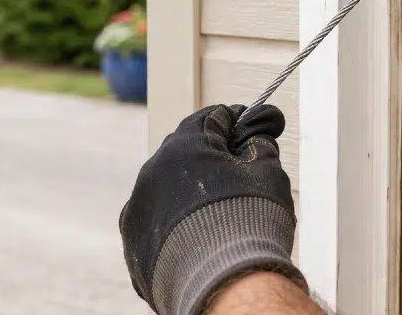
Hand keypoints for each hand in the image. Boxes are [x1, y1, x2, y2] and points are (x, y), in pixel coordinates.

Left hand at [120, 104, 305, 314]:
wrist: (224, 283)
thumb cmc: (249, 222)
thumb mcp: (268, 172)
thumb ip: (259, 144)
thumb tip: (257, 133)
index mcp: (183, 146)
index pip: (210, 118)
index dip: (234, 120)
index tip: (249, 126)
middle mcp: (152, 173)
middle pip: (184, 151)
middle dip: (209, 155)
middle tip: (237, 168)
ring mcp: (138, 209)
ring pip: (166, 187)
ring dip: (188, 190)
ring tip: (218, 209)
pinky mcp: (133, 243)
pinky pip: (156, 221)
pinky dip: (175, 222)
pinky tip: (199, 234)